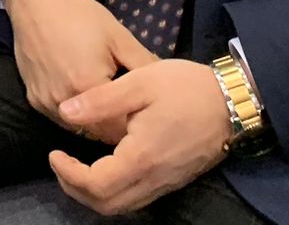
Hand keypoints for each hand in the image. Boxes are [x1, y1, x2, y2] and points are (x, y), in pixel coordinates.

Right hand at [3, 0, 155, 134]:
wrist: (35, 0)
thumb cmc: (80, 15)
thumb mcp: (119, 37)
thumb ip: (145, 66)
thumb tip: (170, 89)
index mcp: (88, 88)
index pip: (120, 130)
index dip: (136, 127)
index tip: (147, 117)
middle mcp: (64, 104)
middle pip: (99, 134)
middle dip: (116, 129)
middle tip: (130, 112)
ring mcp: (46, 104)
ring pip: (79, 130)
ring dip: (95, 124)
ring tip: (109, 105)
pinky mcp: (34, 101)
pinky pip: (61, 119)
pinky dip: (76, 116)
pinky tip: (85, 97)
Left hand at [48, 60, 234, 214]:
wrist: (234, 101)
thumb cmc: (186, 88)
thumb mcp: (139, 82)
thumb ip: (100, 100)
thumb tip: (65, 113)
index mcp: (141, 157)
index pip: (95, 185)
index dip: (68, 173)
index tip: (54, 152)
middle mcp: (154, 179)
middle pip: (107, 206)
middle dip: (76, 189)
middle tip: (61, 163)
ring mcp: (166, 184)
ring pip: (123, 206)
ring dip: (95, 194)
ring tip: (77, 167)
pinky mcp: (175, 180)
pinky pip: (138, 199)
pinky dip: (114, 192)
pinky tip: (106, 168)